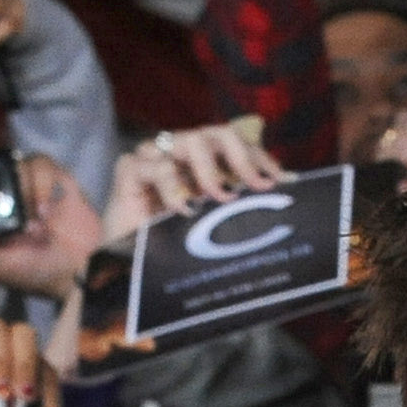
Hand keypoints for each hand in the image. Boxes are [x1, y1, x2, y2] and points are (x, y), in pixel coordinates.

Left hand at [0, 154, 103, 300]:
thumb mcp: (5, 270)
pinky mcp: (50, 176)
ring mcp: (25, 183)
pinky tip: (47, 210)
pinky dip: (42, 184)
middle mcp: (1, 195)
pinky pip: (40, 163)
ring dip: (21, 187)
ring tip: (33, 221)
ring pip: (12, 160)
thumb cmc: (38, 273)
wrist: (83, 266)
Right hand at [102, 122, 283, 244]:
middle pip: (217, 134)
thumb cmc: (169, 251)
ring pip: (190, 141)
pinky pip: (156, 166)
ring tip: (220, 199)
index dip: (259, 159)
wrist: (124, 272)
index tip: (280, 182)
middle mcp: (180, 153)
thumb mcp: (212, 228)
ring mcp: (154, 157)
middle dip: (241, 158)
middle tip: (255, 187)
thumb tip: (283, 199)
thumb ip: (238, 210)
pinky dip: (173, 186)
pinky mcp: (129, 169)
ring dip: (210, 170)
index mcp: (202, 163)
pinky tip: (183, 210)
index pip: (236, 146)